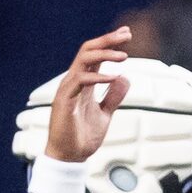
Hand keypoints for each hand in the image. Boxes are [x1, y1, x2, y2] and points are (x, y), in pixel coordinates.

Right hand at [44, 27, 131, 162]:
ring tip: (123, 56)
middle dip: (107, 40)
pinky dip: (98, 77)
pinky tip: (114, 76)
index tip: (126, 34)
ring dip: (104, 55)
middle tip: (126, 34)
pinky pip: (81, 81)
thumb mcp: (104, 114)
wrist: (69, 157)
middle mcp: (74, 81)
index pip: (95, 55)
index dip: (110, 43)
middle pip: (88, 50)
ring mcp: (68, 89)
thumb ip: (113, 96)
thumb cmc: (82, 137)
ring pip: (83, 60)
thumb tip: (124, 78)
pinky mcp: (64, 100)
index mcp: (83, 83)